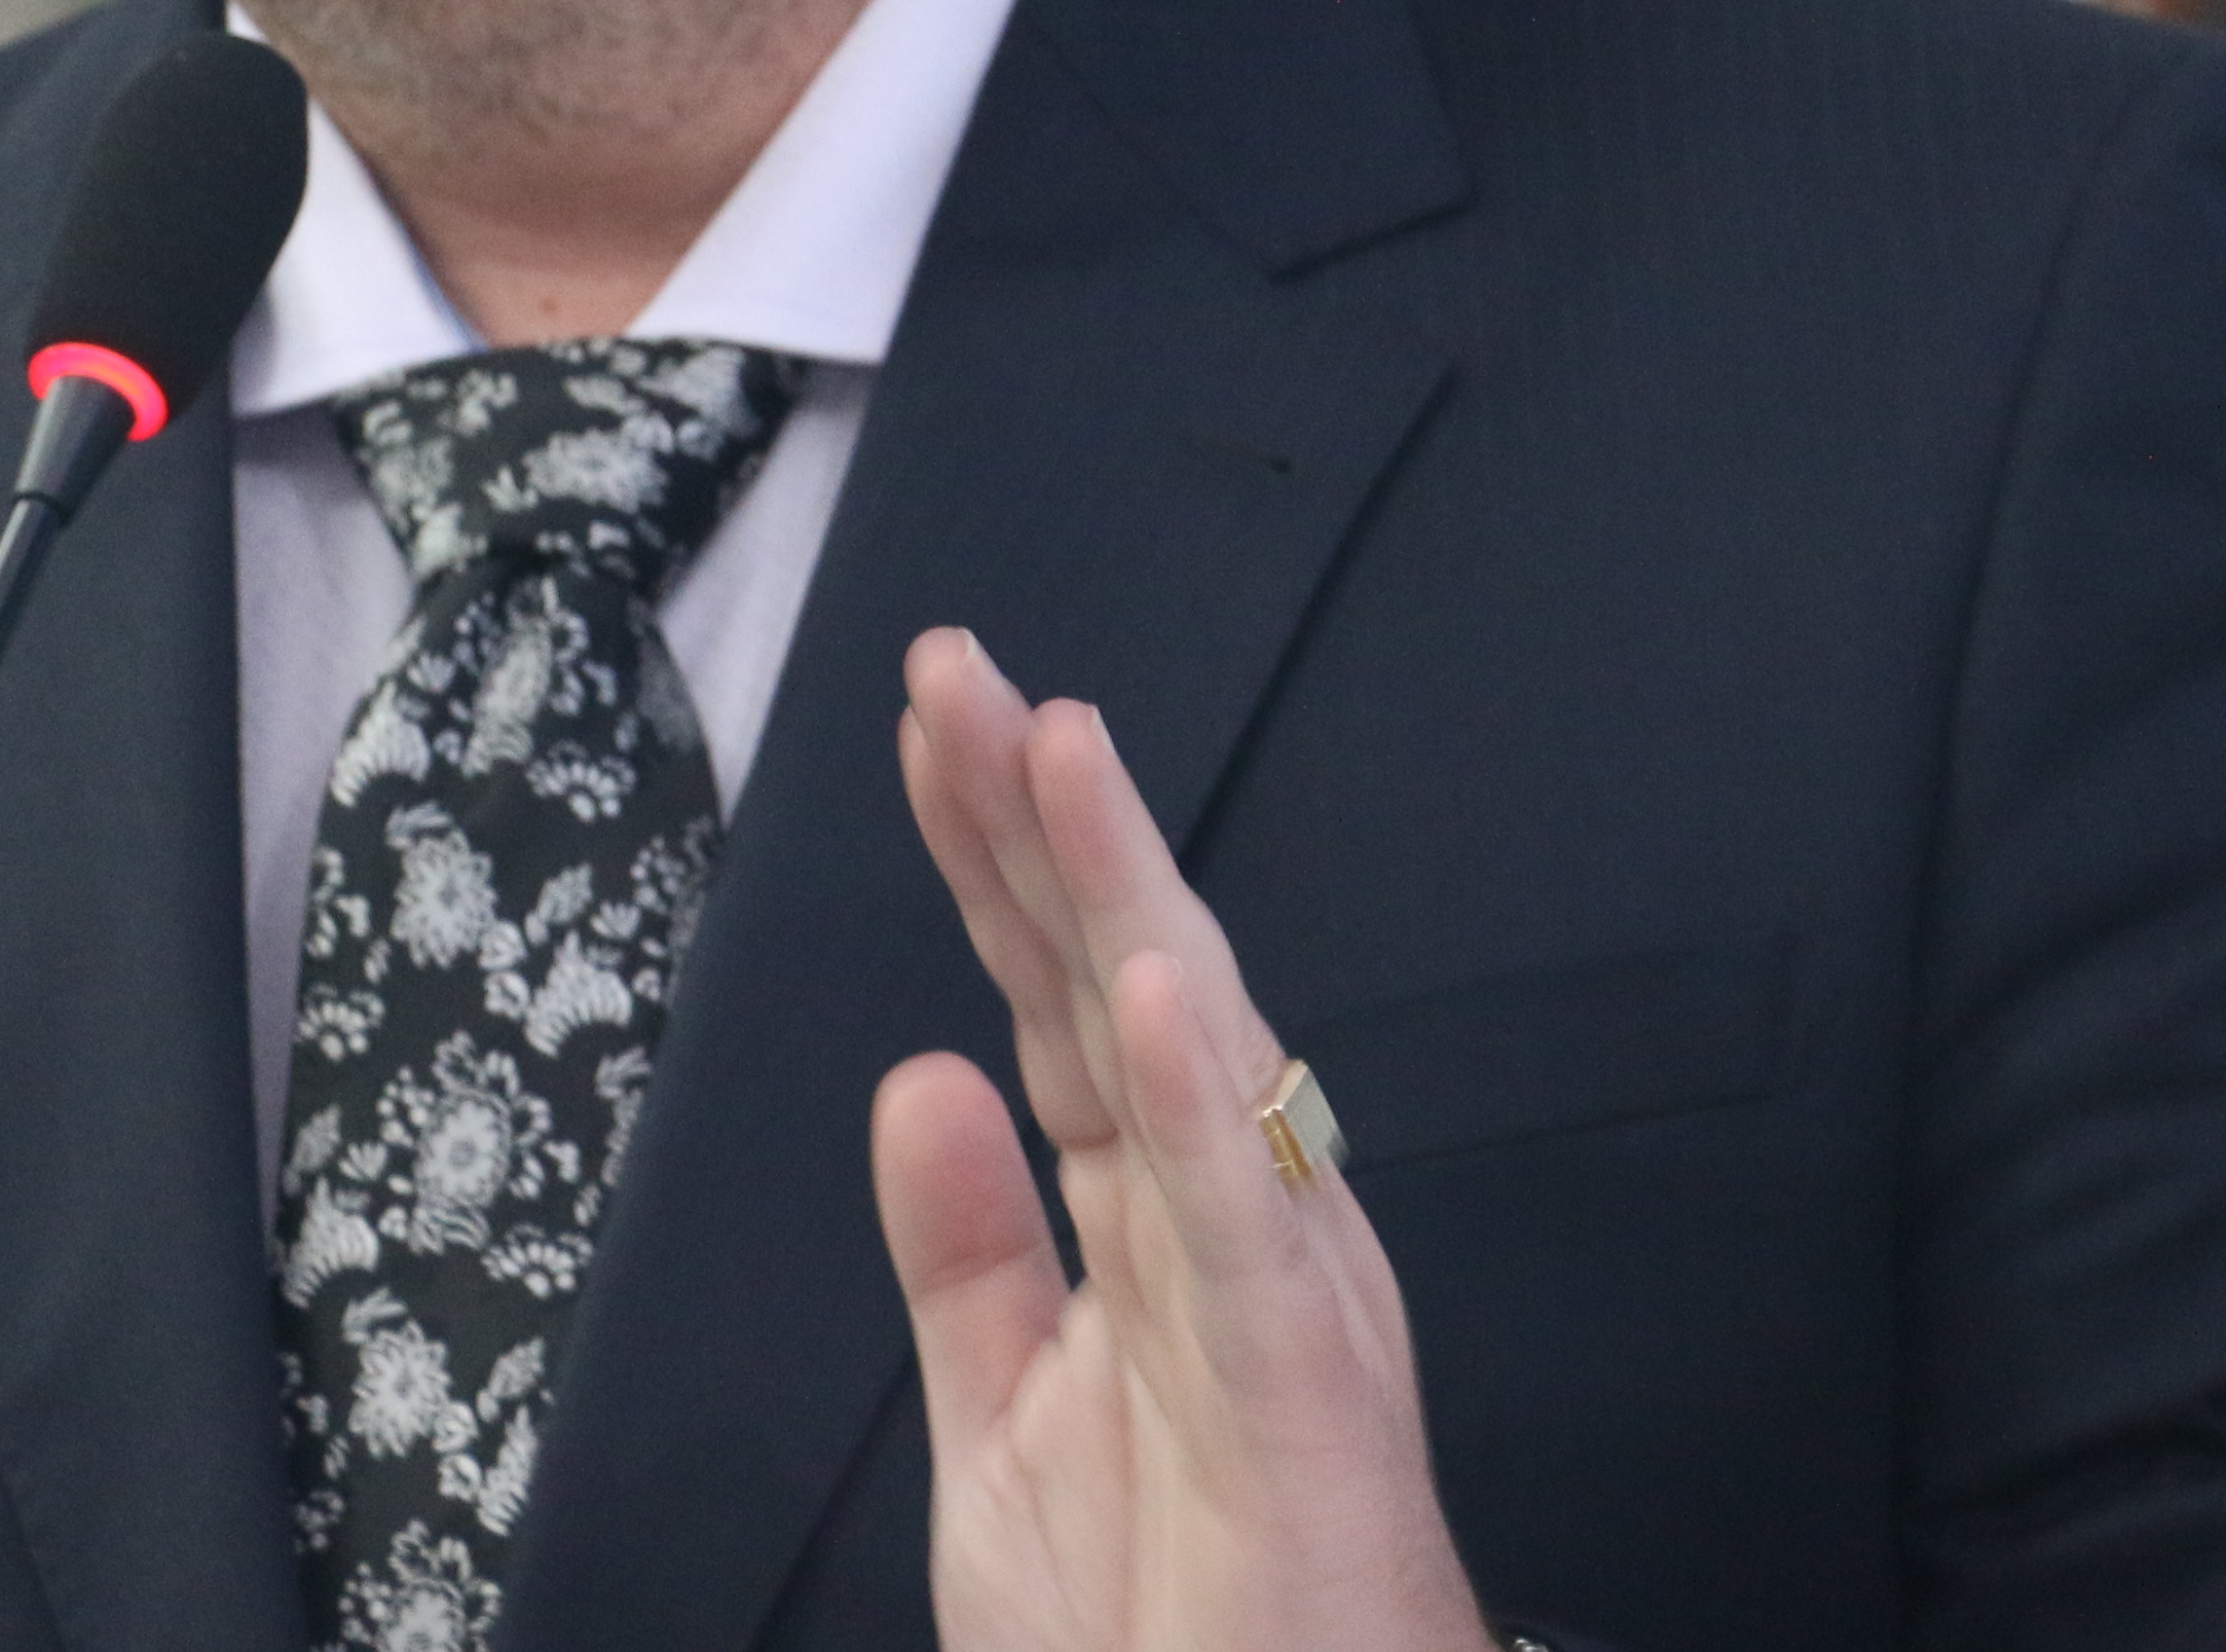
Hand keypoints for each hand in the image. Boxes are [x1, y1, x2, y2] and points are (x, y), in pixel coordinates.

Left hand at [870, 627, 1496, 1651]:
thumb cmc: (1167, 1632)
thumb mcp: (1006, 1427)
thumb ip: (967, 1255)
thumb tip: (918, 1071)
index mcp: (1157, 1226)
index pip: (1061, 1004)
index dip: (994, 865)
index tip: (931, 730)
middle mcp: (1230, 1222)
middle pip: (1126, 982)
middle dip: (1046, 821)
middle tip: (962, 669)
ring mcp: (1276, 1295)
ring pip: (1201, 1053)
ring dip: (1128, 894)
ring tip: (1062, 750)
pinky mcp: (1307, 1394)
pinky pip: (1249, 1227)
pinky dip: (1206, 1098)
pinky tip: (1164, 983)